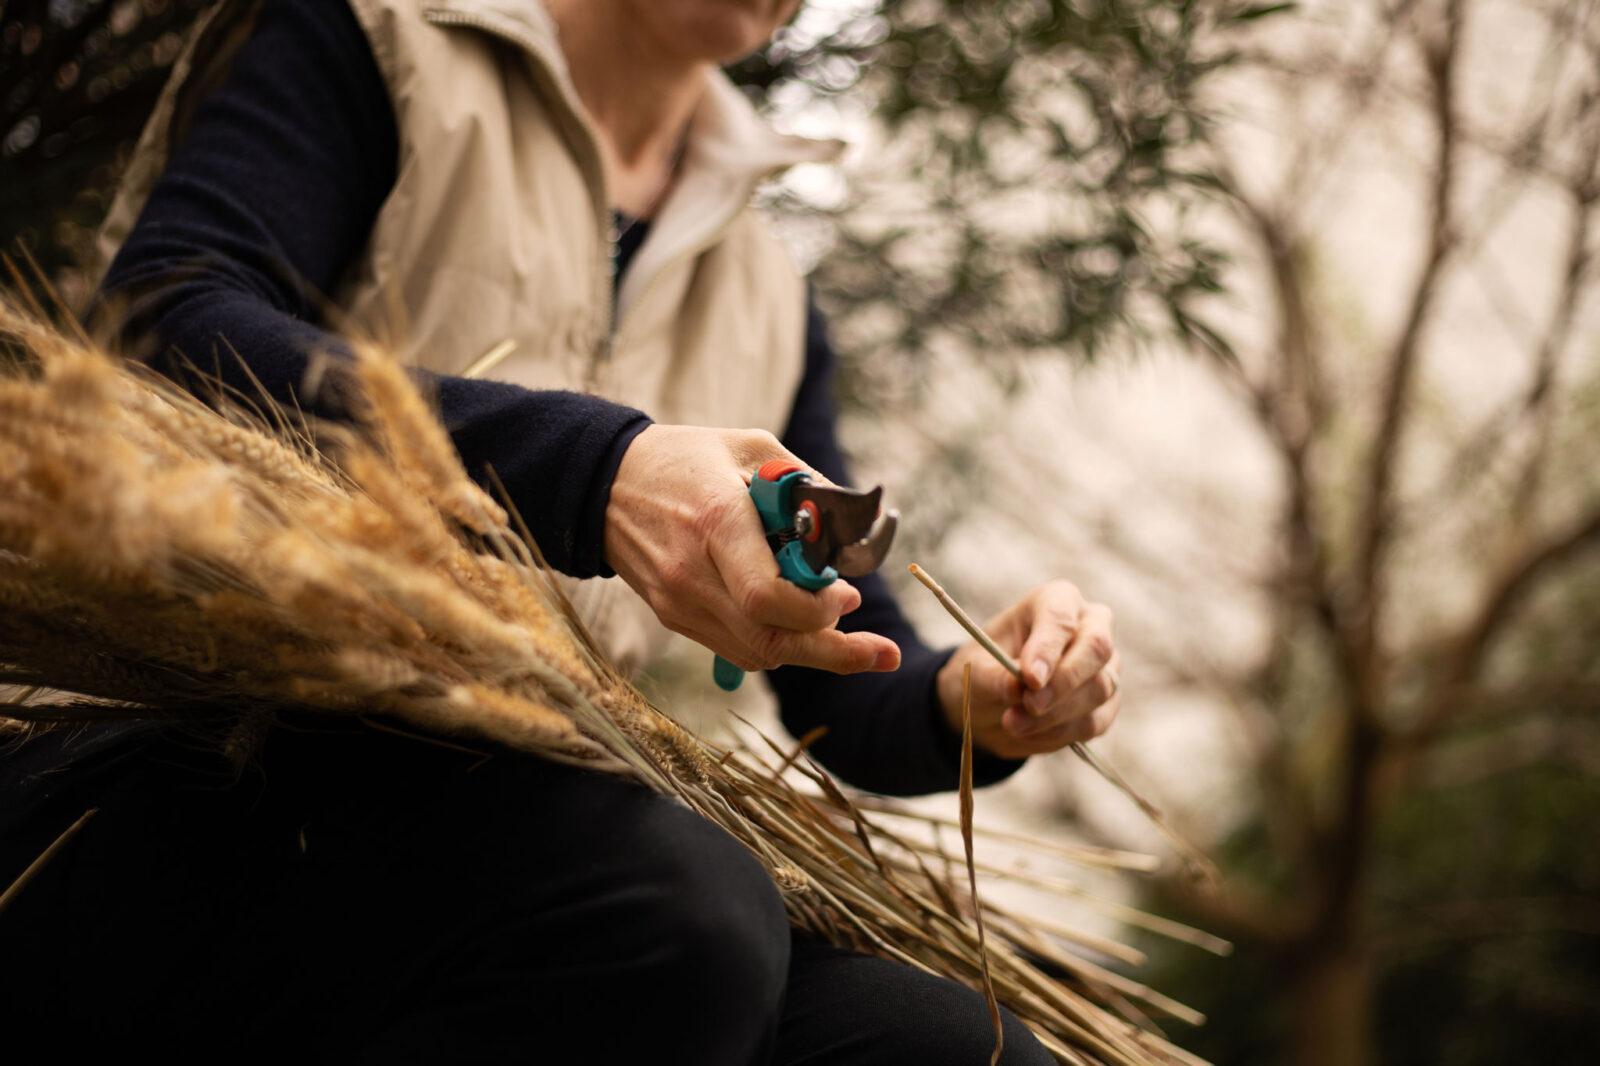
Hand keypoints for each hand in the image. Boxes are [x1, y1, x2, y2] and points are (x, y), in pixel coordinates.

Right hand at [604, 424, 901, 674]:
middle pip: (771, 642)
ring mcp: (679, 602)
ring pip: (757, 654)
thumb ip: (808, 486)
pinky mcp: (673, 616)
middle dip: (834, 653)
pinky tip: (798, 625)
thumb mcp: (752, 449)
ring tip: (847, 636)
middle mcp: (693, 573)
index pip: (768, 596)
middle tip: (880, 652)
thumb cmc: (687, 459)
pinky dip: (776, 643)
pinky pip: (736, 647)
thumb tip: (857, 526)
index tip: (848, 592)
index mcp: (716, 522)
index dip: (819, 608)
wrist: (604, 484)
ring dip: (809, 650)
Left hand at [935, 580, 1118, 758]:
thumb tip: (1018, 687)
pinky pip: (1095, 721)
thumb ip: (996, 676)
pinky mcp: (1107, 701)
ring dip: (1055, 715)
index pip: (1061, 617)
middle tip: (1028, 704)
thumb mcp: (977, 670)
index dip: (1048, 647)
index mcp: (1056, 600)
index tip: (1029, 678)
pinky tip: (1029, 732)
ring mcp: (1104, 664)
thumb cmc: (985, 670)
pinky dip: (1060, 733)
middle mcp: (1089, 625)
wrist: (992, 702)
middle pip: (1097, 648)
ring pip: (1099, 689)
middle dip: (1063, 682)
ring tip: (1013, 723)